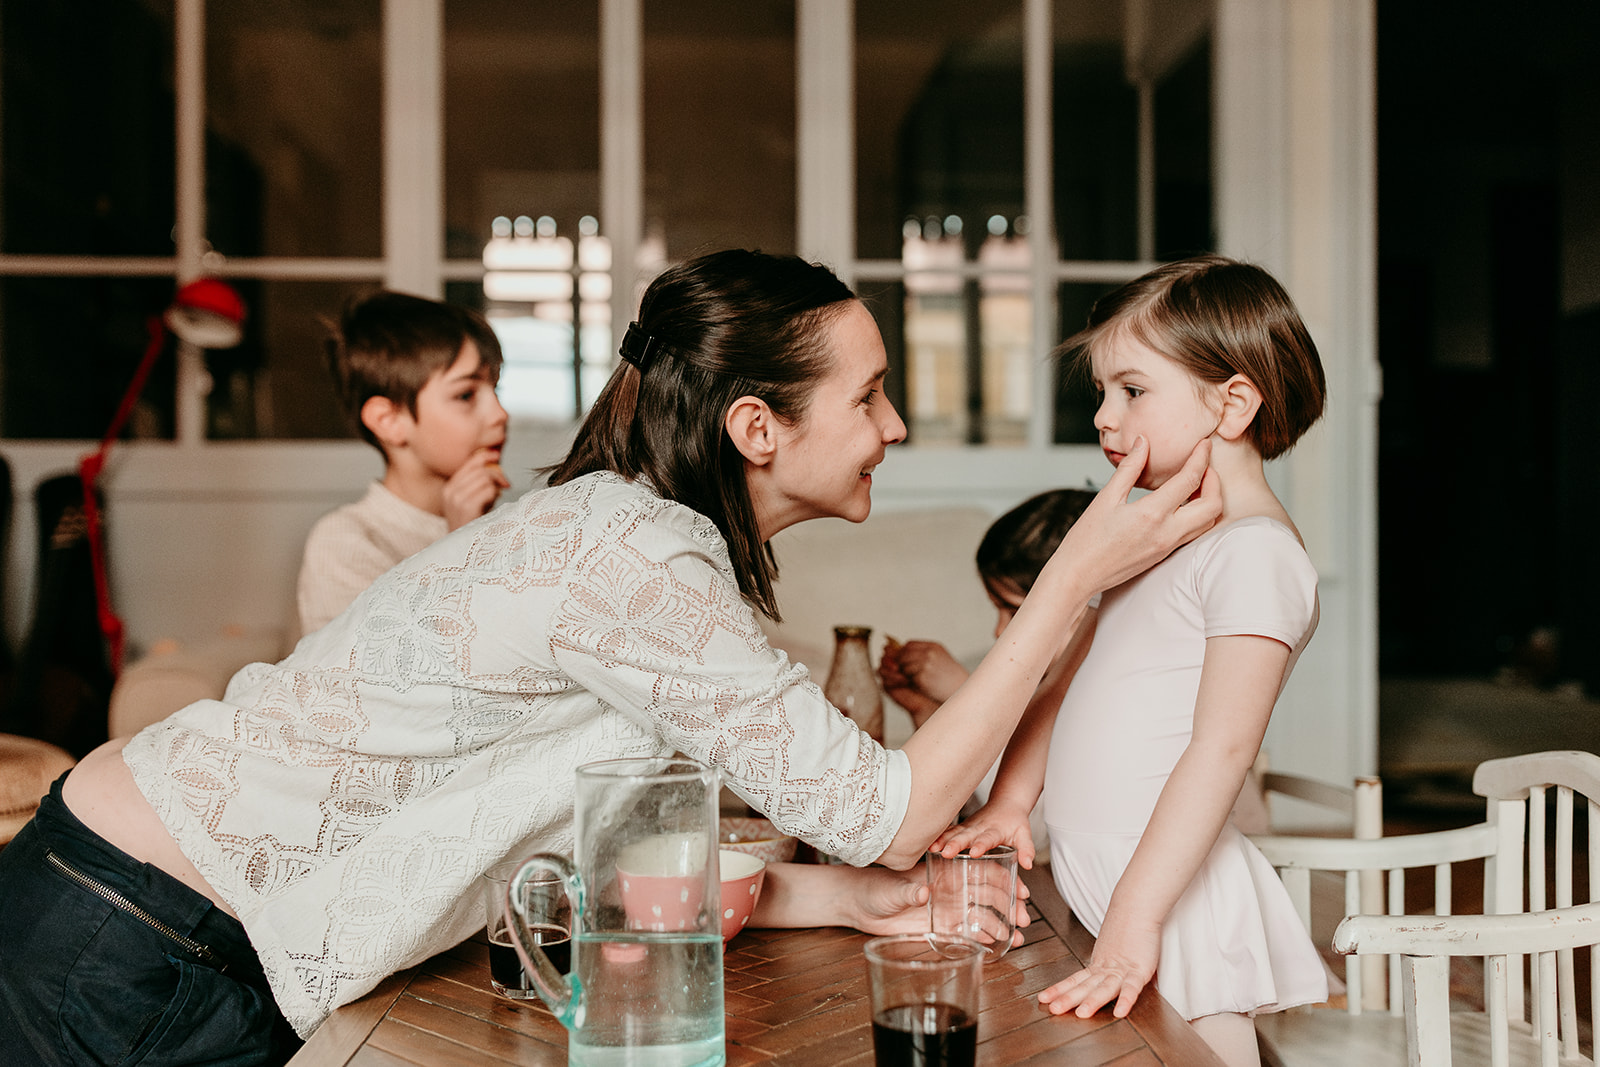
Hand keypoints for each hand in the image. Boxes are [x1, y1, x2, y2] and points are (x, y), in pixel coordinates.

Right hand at [442, 450, 511, 529]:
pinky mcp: (467, 506)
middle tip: (505, 484)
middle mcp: (450, 491)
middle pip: (478, 468)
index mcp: (449, 488)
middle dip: (496, 473)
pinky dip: (495, 494)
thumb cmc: (472, 525)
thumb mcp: (471, 500)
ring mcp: (457, 499)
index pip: (468, 463)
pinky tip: (495, 502)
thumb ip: (478, 483)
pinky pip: (488, 489)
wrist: (463, 550)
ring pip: (484, 477)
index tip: (497, 455)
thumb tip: (494, 461)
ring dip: (496, 485)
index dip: (485, 456)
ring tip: (497, 496)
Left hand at [847, 863, 1030, 943]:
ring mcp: (948, 909)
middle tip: (1024, 919)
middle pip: (988, 896)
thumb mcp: (891, 889)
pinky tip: (1000, 946)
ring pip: (983, 916)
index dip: (1003, 880)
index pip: (979, 873)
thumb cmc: (875, 889)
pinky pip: (969, 933)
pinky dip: (986, 939)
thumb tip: (923, 894)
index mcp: (943, 874)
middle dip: (1009, 906)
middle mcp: (950, 890)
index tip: (1020, 890)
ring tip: (1018, 937)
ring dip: (1002, 925)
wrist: (861, 907)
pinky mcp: (942, 928)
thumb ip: (907, 892)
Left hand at [879, 639, 966, 727]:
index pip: (909, 645)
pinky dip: (909, 682)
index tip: (903, 661)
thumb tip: (902, 654)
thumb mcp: (939, 658)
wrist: (960, 689)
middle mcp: (929, 654)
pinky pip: (908, 678)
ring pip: (904, 667)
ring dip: (905, 674)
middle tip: (904, 672)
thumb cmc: (950, 676)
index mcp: (933, 647)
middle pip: (904, 655)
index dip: (903, 653)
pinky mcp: (922, 678)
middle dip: (901, 663)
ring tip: (914, 679)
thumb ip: (923, 653)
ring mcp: (925, 665)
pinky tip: (917, 686)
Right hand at [930, 798, 1036, 868]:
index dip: (981, 844)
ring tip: (932, 849)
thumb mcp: (1024, 835)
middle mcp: (979, 827)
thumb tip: (1028, 864)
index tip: (974, 852)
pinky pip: (948, 831)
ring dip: (942, 840)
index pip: (988, 838)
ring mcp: (969, 826)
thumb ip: (1026, 849)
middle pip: (966, 835)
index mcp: (995, 830)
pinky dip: (938, 836)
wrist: (1006, 804)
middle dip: (955, 844)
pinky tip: (928, 844)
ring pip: (954, 833)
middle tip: (946, 853)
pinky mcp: (962, 827)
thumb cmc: (1014, 822)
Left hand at [1037, 910, 1160, 1018]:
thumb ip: (1107, 965)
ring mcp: (1122, 968)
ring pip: (1105, 987)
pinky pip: (1132, 986)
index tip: (1044, 998)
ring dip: (1093, 1001)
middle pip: (1085, 986)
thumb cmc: (1127, 924)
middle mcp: (1107, 967)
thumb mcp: (1112, 949)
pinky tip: (1120, 1011)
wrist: (1137, 904)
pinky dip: (1126, 999)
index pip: (1075, 979)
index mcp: (1099, 964)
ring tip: (1081, 1014)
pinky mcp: (1140, 968)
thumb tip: (1102, 975)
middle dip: (1069, 998)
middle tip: (1053, 1009)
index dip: (1059, 990)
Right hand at [1045, 436, 1219, 596]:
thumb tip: (1142, 443)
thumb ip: (1129, 468)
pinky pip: (1193, 532)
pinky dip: (1197, 514)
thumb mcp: (1106, 497)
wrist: (1079, 575)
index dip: (1201, 458)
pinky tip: (1181, 503)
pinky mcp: (1165, 554)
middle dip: (1214, 482)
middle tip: (1204, 466)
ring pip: (1206, 522)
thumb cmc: (1086, 540)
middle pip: (1211, 505)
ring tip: (1194, 483)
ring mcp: (1168, 546)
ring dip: (1208, 499)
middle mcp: (1166, 533)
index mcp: (1151, 514)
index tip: (1204, 444)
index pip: (1189, 480)